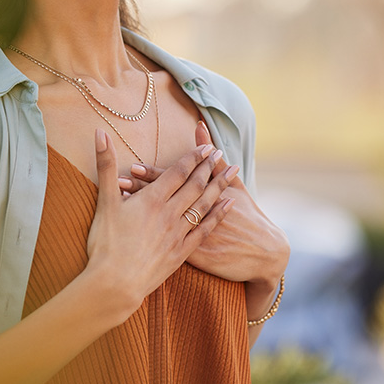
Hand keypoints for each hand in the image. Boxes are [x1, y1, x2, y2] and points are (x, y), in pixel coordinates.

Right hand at [84, 128, 234, 320]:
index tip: (206, 147)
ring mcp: (178, 233)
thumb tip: (100, 132)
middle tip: (221, 153)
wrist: (115, 285)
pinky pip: (205, 229)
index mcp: (152, 199)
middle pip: (195, 185)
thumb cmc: (105, 244)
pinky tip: (229, 205)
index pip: (178, 172)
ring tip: (233, 172)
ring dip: (220, 186)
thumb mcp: (104, 201)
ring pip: (204, 204)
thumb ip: (106, 165)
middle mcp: (169, 213)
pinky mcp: (182, 252)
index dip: (193, 158)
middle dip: (209, 167)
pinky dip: (218, 214)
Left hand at [119, 122, 289, 291]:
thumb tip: (199, 127)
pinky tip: (131, 235)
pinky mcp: (194, 257)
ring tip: (120, 203)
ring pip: (161, 222)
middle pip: (164, 200)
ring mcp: (194, 237)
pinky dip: (150, 238)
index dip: (153, 175)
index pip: (175, 182)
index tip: (133, 166)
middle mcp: (197, 215)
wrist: (264, 253)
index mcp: (205, 196)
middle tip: (118, 182)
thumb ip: (214, 160)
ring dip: (140, 213)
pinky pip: (167, 246)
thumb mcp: (234, 186)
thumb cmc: (248, 216)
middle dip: (140, 191)